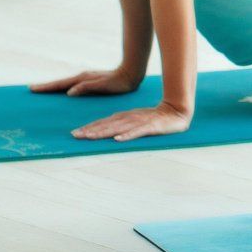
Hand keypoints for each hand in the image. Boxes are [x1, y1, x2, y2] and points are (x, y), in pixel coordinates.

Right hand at [30, 66, 142, 96]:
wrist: (130, 74)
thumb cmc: (118, 83)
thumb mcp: (103, 86)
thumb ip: (86, 88)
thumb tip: (69, 92)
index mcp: (81, 79)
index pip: (59, 84)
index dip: (46, 87)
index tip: (32, 89)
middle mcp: (81, 78)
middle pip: (59, 83)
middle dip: (46, 86)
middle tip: (31, 89)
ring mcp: (85, 79)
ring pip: (64, 83)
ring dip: (53, 87)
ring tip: (42, 90)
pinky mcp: (89, 82)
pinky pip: (71, 85)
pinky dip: (63, 87)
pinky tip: (63, 92)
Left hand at [69, 101, 191, 141]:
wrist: (177, 111)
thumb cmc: (154, 118)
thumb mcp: (135, 120)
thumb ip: (121, 124)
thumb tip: (105, 131)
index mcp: (124, 117)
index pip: (103, 122)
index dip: (89, 128)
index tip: (74, 134)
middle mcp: (129, 118)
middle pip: (107, 125)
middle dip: (90, 130)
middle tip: (75, 136)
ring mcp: (139, 122)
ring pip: (118, 128)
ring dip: (103, 132)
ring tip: (90, 137)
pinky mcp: (151, 127)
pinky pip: (137, 132)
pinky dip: (127, 136)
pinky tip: (117, 140)